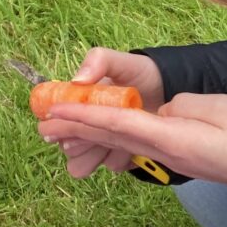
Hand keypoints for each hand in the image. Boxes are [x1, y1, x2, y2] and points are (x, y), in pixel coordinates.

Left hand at [38, 86, 226, 189]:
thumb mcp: (218, 110)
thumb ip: (181, 108)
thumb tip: (160, 114)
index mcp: (170, 137)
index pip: (116, 122)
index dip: (84, 114)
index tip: (55, 111)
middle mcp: (165, 150)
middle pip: (111, 136)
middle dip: (75, 129)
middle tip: (41, 126)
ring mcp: (172, 156)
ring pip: (121, 144)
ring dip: (89, 137)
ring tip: (61, 136)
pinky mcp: (180, 156)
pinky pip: (137, 146)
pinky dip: (113, 141)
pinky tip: (105, 142)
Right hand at [46, 48, 166, 178]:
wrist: (167, 89)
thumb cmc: (139, 73)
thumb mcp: (119, 61)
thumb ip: (98, 61)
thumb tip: (78, 80)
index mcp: (79, 103)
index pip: (58, 121)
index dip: (59, 128)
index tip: (66, 131)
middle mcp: (87, 125)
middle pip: (69, 147)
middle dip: (77, 146)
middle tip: (93, 140)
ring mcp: (104, 141)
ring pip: (85, 162)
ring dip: (93, 158)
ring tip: (112, 146)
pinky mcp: (121, 154)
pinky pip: (111, 165)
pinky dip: (118, 160)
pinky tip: (130, 150)